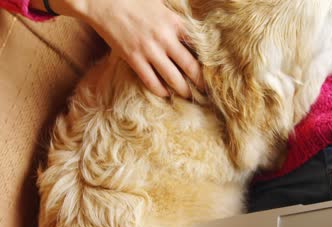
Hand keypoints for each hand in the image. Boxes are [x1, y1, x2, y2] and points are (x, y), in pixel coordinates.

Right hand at [44, 0, 203, 97]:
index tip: (214, 71)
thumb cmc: (133, 0)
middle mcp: (165, 38)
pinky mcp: (133, 58)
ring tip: (189, 97)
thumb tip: (189, 32)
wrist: (102, 0)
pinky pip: (151, 81)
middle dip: (200, 82)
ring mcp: (149, 50)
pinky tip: (166, 94)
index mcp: (175, 23)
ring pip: (173, 78)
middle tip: (207, 91)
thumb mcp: (161, 5)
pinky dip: (160, 90)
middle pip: (190, 66)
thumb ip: (175, 19)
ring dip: (183, 90)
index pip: (199, 46)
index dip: (208, 61)